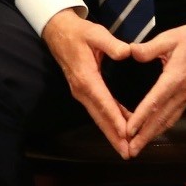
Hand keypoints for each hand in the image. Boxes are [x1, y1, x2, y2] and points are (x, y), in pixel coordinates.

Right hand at [42, 8, 134, 157]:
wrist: (58, 32)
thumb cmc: (78, 32)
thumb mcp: (95, 33)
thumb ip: (111, 43)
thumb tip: (126, 52)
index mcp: (86, 77)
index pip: (103, 101)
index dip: (115, 119)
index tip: (126, 134)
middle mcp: (81, 90)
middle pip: (99, 117)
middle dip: (114, 136)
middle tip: (128, 153)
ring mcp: (81, 92)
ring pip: (98, 117)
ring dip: (111, 133)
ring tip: (126, 149)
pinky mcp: (83, 92)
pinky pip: (97, 111)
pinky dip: (109, 122)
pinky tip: (121, 130)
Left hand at [123, 14, 185, 155]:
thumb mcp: (168, 37)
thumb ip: (148, 48)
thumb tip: (130, 53)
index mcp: (175, 78)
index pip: (155, 102)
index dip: (141, 118)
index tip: (128, 131)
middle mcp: (182, 92)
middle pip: (162, 119)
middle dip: (145, 136)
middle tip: (130, 151)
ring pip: (169, 120)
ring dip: (154, 135)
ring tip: (139, 146)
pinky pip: (176, 115)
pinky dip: (163, 126)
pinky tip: (154, 132)